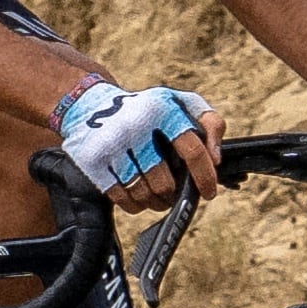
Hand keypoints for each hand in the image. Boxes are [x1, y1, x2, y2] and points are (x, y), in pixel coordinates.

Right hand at [54, 79, 221, 212]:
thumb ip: (210, 123)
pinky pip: (121, 198)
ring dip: (155, 202)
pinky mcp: (93, 161)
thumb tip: (216, 159)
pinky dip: (134, 205)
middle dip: (173, 194)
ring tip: (158, 196)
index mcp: (162, 109)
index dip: (205, 176)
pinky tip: (138, 198)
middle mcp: (136, 125)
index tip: (208, 193)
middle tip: (174, 193)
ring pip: (143, 193)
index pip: (193, 150)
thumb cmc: (147, 108)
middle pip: (164, 182)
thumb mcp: (182, 102)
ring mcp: (111, 144)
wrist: (90, 103)